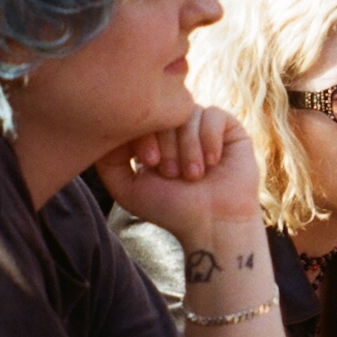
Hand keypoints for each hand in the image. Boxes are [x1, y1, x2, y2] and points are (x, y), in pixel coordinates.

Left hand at [95, 106, 261, 241]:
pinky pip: (213, 115)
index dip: (143, 134)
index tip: (150, 164)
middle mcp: (178, 128)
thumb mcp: (127, 187)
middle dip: (166, 144)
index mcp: (154, 137)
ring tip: (194, 175)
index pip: (140, 114)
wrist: (213, 224)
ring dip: (188, 147)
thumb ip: (107, 160)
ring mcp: (204, 127)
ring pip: (188, 113)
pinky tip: (213, 162)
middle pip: (164, 112)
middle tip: (173, 174)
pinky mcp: (230, 129)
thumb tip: (106, 125)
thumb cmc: (170, 209)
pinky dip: (209, 139)